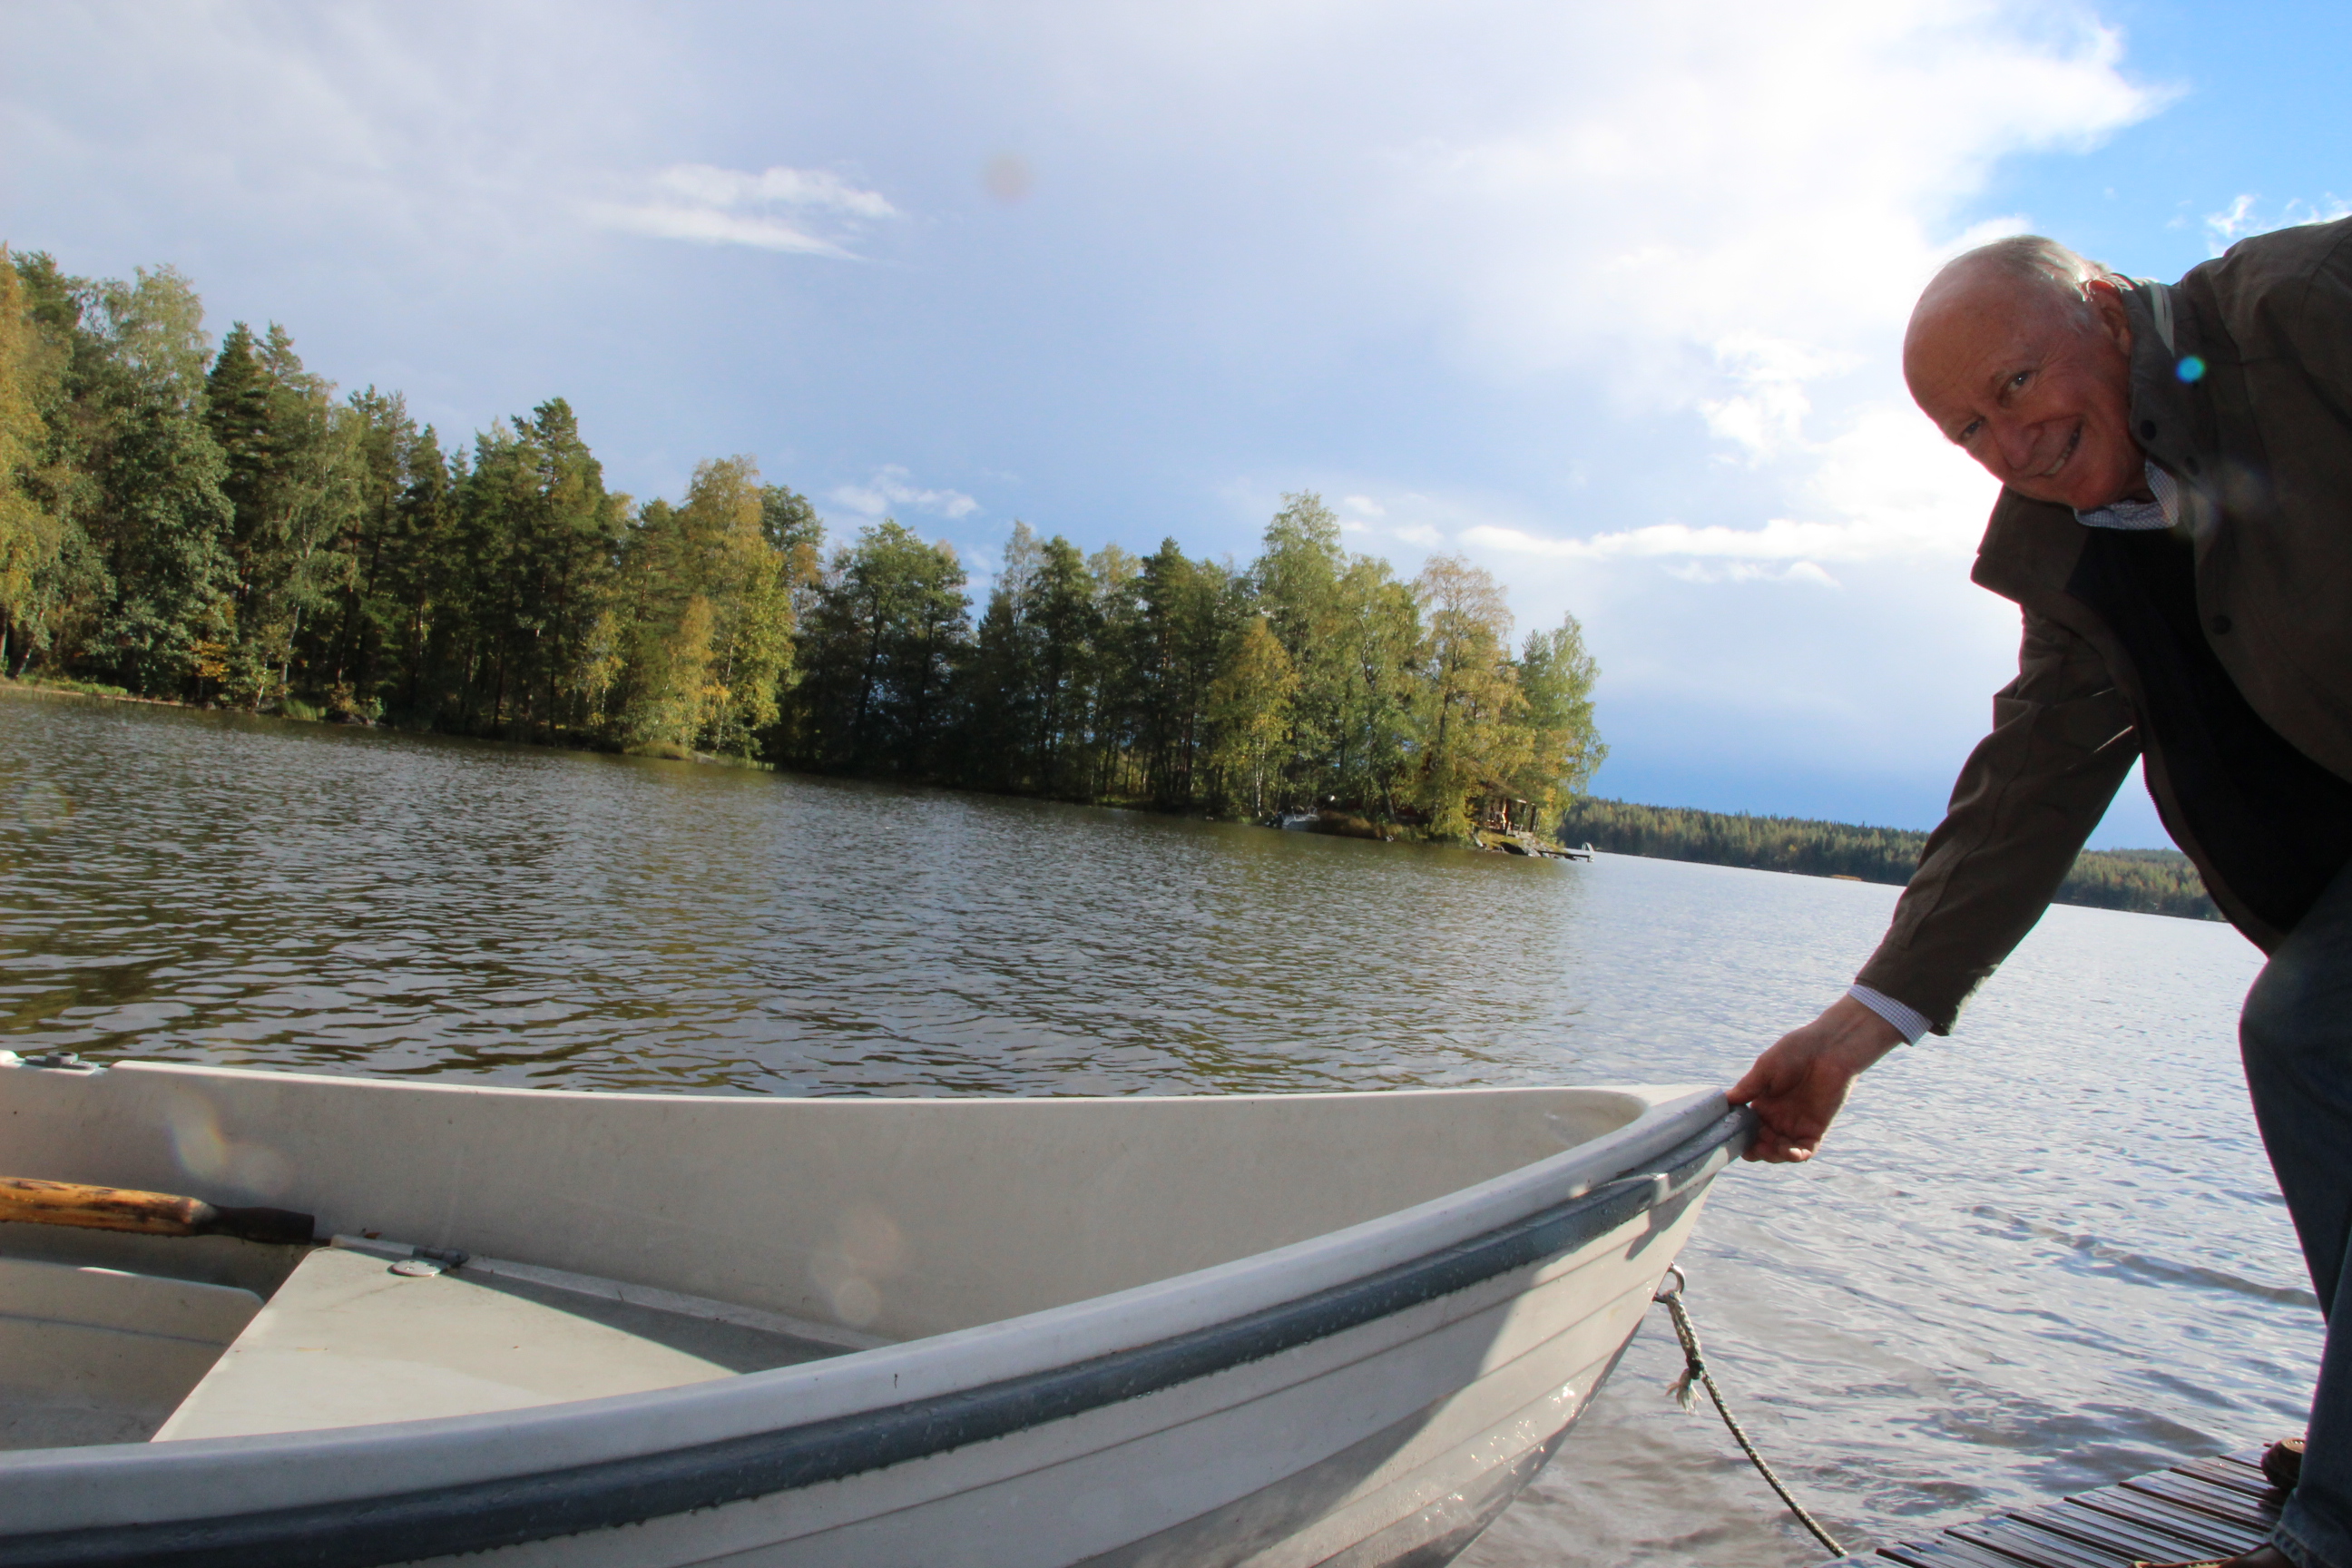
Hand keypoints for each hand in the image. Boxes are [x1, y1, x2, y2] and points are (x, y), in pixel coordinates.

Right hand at [1728, 996, 1904, 1162]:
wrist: (1830, 1048)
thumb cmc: (1795, 1051)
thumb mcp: (1765, 1068)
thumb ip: (1747, 1088)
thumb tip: (1724, 1102)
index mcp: (1763, 1103)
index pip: (1747, 1127)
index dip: (1740, 1136)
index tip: (1732, 1138)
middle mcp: (1779, 1117)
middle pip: (1762, 1143)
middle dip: (1755, 1149)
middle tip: (1751, 1146)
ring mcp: (1797, 1124)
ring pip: (1781, 1150)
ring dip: (1773, 1155)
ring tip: (1767, 1148)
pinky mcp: (1817, 1128)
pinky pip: (1806, 1150)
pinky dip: (1796, 1156)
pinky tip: (1789, 1152)